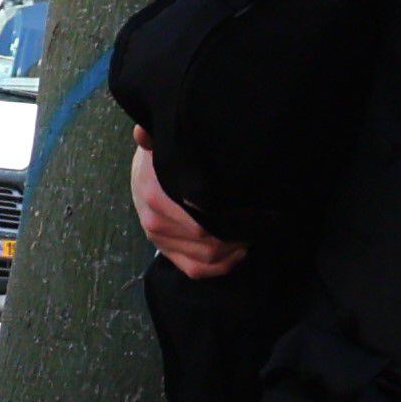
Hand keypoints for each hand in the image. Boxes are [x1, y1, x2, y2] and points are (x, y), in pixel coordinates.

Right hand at [133, 129, 246, 279]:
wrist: (143, 176)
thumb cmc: (161, 159)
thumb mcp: (161, 145)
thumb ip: (155, 139)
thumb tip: (143, 131)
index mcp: (156, 195)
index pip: (199, 220)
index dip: (230, 217)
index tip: (251, 210)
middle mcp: (156, 222)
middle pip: (207, 240)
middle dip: (235, 232)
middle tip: (257, 222)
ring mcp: (161, 241)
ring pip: (206, 256)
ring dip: (233, 249)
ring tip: (250, 234)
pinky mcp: (167, 254)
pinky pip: (195, 270)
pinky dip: (221, 267)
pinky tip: (238, 254)